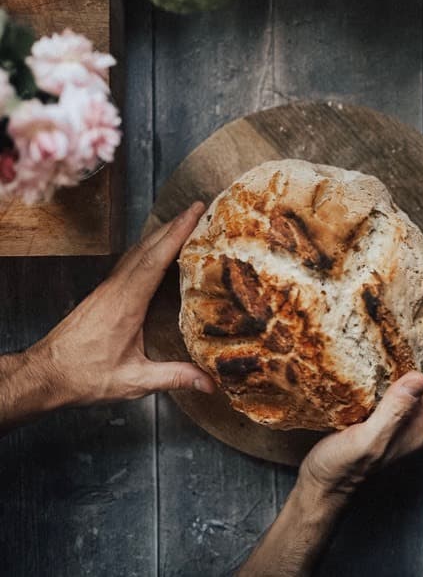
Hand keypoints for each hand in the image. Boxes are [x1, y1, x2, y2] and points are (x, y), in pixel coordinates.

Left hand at [27, 202, 215, 407]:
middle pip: (148, 246)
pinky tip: (157, 251)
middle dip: (174, 224)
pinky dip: (149, 248)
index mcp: (126, 304)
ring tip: (185, 223)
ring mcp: (108, 288)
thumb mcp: (132, 381)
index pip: (155, 259)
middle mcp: (116, 288)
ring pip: (137, 251)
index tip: (194, 213)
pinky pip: (130, 261)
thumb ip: (172, 377)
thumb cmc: (83, 377)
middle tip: (199, 209)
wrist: (45, 374)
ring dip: (161, 233)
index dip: (177, 234)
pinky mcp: (104, 293)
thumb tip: (208, 382)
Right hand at [300, 308, 422, 496]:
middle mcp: (416, 421)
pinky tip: (397, 350)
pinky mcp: (385, 416)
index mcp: (418, 425)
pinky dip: (409, 361)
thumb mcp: (367, 439)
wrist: (322, 488)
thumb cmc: (342, 468)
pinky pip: (406, 383)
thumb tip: (420, 377)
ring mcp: (401, 419)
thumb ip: (394, 411)